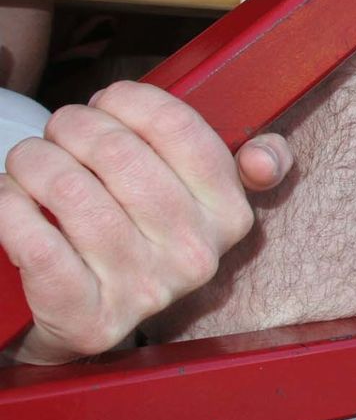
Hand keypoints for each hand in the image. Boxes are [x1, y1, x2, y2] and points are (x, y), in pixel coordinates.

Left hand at [0, 82, 291, 364]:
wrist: (92, 317)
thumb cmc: (141, 233)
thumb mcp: (202, 198)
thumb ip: (242, 164)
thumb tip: (266, 159)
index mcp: (230, 215)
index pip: (180, 128)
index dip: (130, 100)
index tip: (106, 102)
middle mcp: (195, 256)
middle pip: (117, 153)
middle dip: (72, 125)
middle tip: (58, 129)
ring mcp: (143, 290)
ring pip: (70, 192)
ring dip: (33, 161)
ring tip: (29, 160)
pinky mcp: (88, 319)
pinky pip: (36, 243)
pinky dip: (11, 207)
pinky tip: (12, 198)